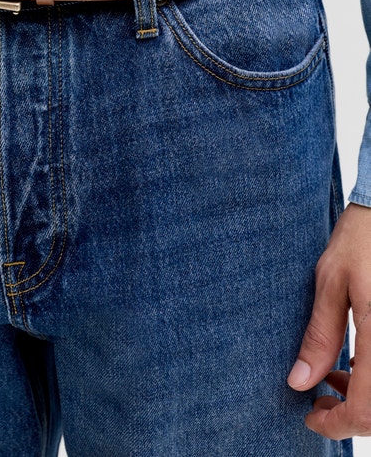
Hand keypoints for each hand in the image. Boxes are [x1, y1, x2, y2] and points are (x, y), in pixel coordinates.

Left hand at [287, 202, 370, 438]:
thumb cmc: (362, 238)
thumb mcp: (332, 282)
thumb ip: (320, 336)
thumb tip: (299, 382)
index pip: (366, 410)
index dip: (338, 425)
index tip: (310, 417)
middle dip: (351, 415)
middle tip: (318, 400)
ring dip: (364, 397)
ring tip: (331, 377)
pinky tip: (353, 361)